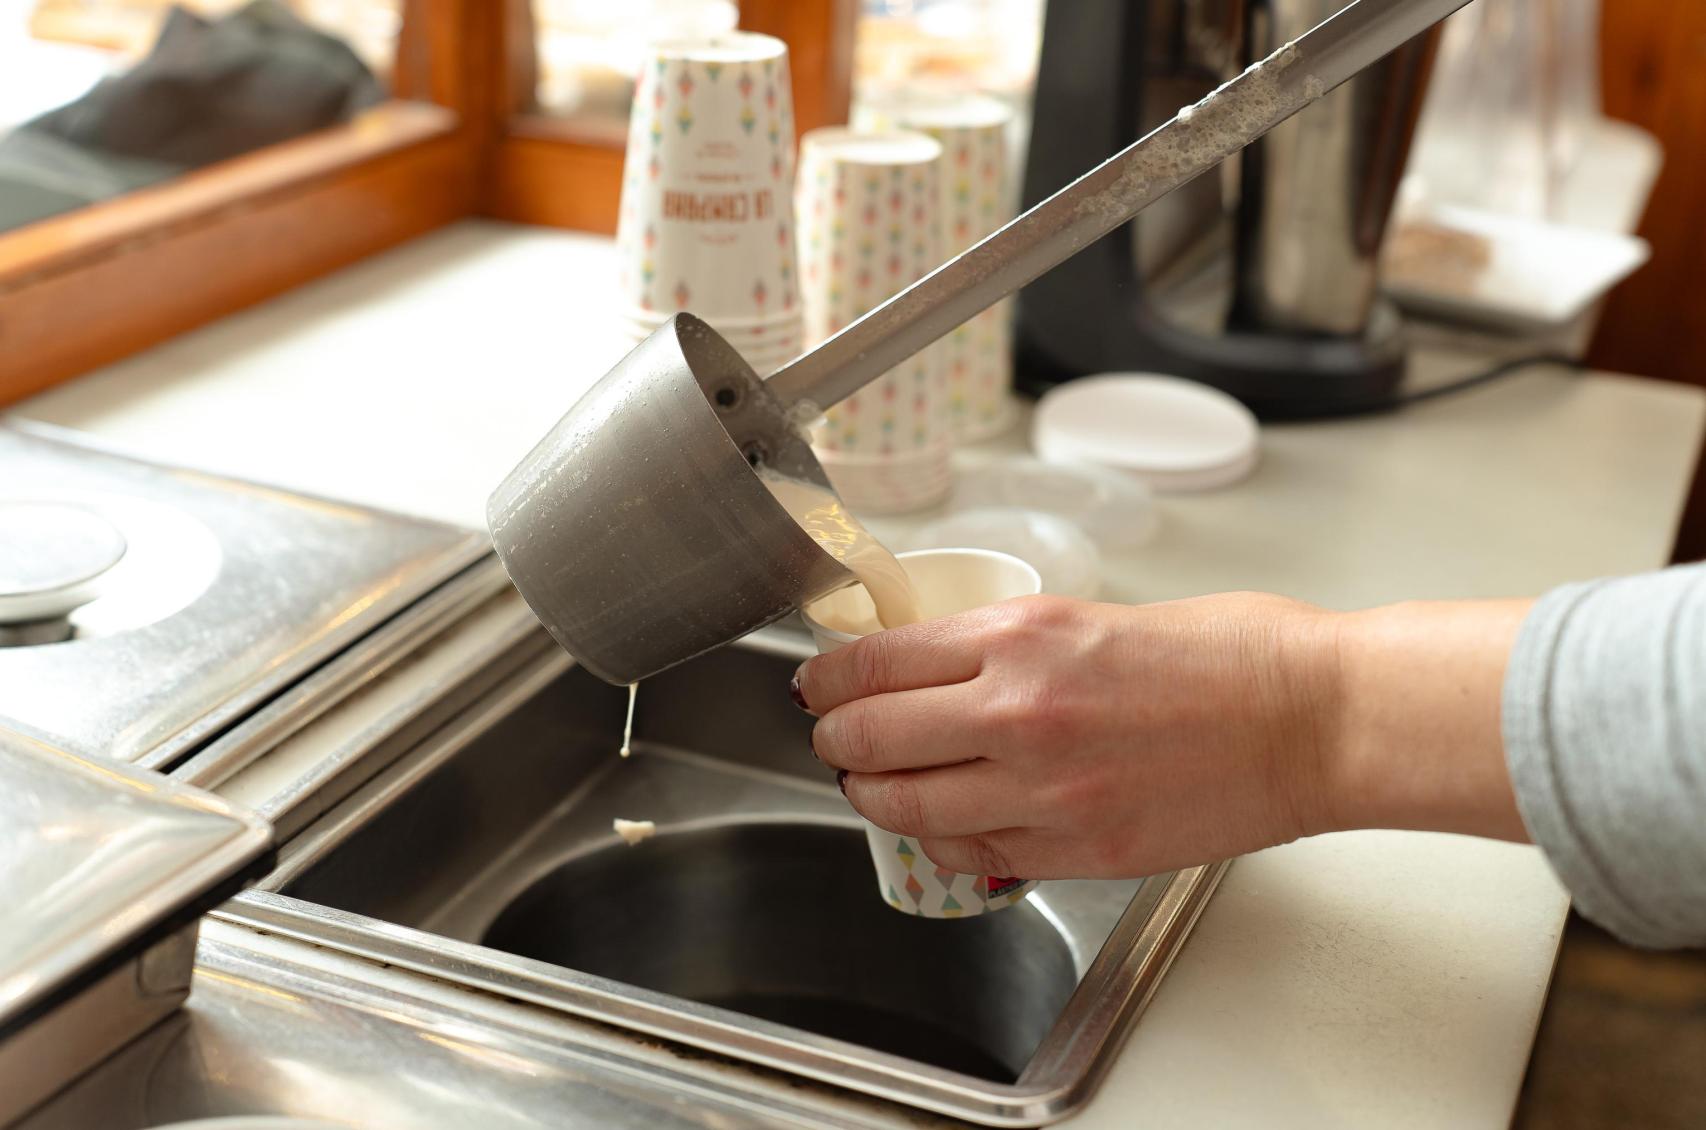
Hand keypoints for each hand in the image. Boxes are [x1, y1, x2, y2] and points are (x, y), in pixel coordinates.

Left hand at [794, 592, 1530, 879]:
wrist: (1314, 721)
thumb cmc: (1233, 658)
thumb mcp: (1097, 614)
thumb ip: (1009, 645)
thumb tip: (938, 663)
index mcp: (1022, 636)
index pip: (873, 661)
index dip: (827, 677)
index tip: (818, 683)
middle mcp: (1016, 711)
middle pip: (867, 738)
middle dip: (837, 740)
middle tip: (837, 737)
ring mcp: (1040, 790)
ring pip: (904, 807)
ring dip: (876, 795)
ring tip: (878, 783)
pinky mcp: (1073, 850)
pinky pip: (969, 855)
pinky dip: (944, 841)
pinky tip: (951, 824)